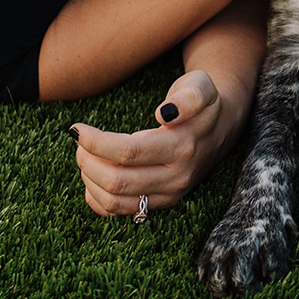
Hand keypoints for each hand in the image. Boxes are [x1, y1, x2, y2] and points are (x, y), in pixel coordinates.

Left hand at [72, 70, 243, 215]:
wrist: (221, 126)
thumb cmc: (203, 102)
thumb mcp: (201, 87)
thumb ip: (188, 97)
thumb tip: (164, 113)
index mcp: (183, 147)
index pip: (128, 152)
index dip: (95, 142)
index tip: (77, 128)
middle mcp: (177, 177)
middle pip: (117, 181)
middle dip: (87, 161)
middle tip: (79, 141)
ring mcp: (169, 194)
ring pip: (115, 201)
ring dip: (90, 180)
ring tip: (84, 155)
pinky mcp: (162, 203)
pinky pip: (120, 212)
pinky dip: (97, 199)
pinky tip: (92, 177)